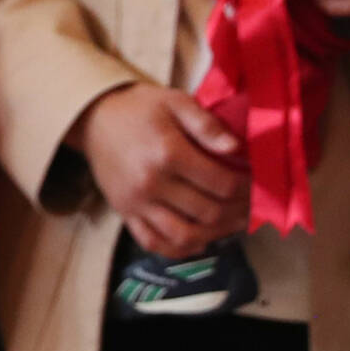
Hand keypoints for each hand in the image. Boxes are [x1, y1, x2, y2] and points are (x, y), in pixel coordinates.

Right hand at [68, 82, 247, 257]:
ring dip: (214, 234)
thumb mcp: (175, 102)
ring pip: (184, 235)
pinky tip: (198, 240)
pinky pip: (153, 242)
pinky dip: (179, 249)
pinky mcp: (124, 213)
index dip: (246, 187)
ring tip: (231, 224)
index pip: (221, 183)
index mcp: (168, 153)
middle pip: (208, 212)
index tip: (256, 183)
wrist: (92, 118)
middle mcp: (152, 183)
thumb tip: (236, 148)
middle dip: (238, 211)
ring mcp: (136, 203)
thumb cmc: (138, 108)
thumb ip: (206, 124)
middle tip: (250, 204)